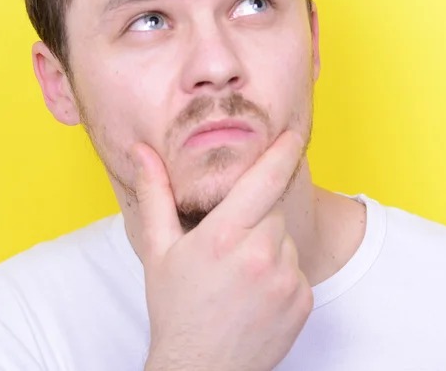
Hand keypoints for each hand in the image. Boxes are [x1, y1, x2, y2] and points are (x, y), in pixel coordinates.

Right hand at [132, 130, 313, 370]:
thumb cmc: (175, 308)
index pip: (264, 179)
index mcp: (224, 235)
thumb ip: (155, 195)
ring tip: (240, 275)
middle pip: (272, 210)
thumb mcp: (158, 251)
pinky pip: (297, 269)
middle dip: (255, 217)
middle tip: (230, 246)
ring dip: (269, 246)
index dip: (281, 152)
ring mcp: (286, 279)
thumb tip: (143, 152)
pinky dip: (282, 274)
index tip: (292, 135)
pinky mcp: (303, 300)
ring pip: (286, 239)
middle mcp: (261, 254)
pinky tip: (256, 294)